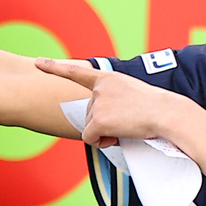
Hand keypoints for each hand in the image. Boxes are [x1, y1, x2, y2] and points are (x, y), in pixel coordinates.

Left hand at [35, 57, 184, 147]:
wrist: (166, 113)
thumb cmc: (156, 108)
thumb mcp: (133, 94)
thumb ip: (114, 100)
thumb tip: (103, 126)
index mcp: (108, 78)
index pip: (76, 71)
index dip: (54, 67)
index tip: (38, 63)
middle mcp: (99, 88)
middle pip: (88, 114)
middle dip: (103, 123)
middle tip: (127, 121)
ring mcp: (97, 104)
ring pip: (89, 128)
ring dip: (105, 133)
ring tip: (128, 126)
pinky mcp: (97, 120)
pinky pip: (89, 138)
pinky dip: (101, 142)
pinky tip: (118, 136)